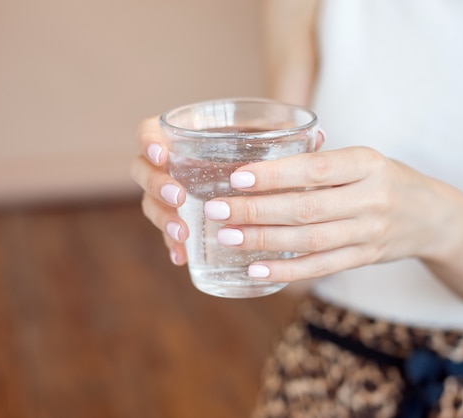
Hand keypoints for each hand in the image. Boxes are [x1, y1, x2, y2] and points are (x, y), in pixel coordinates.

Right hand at [130, 119, 325, 267]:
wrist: (254, 176)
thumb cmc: (258, 150)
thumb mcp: (268, 139)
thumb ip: (284, 137)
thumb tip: (320, 137)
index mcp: (185, 136)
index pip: (150, 132)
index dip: (149, 142)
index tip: (164, 155)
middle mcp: (170, 164)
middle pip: (142, 170)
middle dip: (157, 186)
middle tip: (181, 199)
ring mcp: (170, 192)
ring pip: (151, 203)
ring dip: (163, 219)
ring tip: (185, 235)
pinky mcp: (178, 218)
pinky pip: (166, 230)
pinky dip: (172, 243)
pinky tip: (182, 257)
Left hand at [204, 147, 455, 281]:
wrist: (432, 217)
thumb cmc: (384, 179)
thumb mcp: (363, 160)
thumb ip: (320, 160)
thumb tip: (262, 156)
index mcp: (367, 164)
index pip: (316, 168)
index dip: (275, 174)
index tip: (237, 177)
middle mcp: (371, 198)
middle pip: (307, 207)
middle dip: (257, 210)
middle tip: (218, 210)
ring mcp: (370, 232)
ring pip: (310, 240)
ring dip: (264, 240)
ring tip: (227, 237)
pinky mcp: (365, 258)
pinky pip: (322, 267)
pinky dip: (288, 271)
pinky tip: (257, 269)